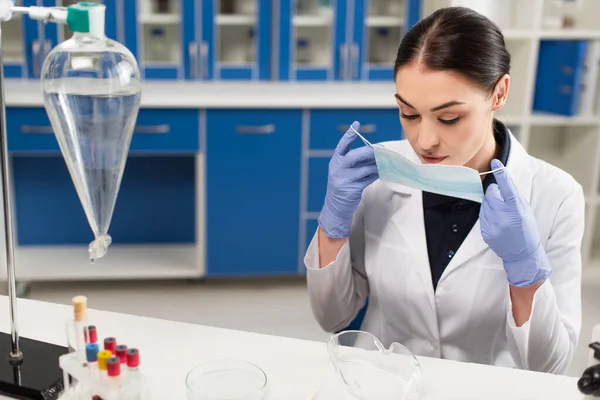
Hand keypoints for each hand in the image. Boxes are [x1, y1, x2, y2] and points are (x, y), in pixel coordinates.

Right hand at [318, 121, 378, 238]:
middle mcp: (338, 169)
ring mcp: (344, 179)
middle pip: (356, 155)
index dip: (349, 135)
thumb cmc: (342, 186)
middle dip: (370, 152)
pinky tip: (382, 172)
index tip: (355, 124)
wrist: (335, 207)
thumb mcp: (342, 171)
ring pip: (366, 168)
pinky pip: (369, 178)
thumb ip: (353, 162)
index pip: (341, 146)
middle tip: (381, 149)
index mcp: (335, 162)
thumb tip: (374, 152)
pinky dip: (376, 174)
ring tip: (386, 161)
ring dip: (377, 165)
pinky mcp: (352, 189)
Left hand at [479, 159, 550, 286]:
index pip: (507, 185)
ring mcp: (493, 224)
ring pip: (485, 204)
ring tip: (502, 214)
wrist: (522, 254)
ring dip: (491, 204)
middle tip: (502, 200)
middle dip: (494, 192)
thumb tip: (502, 183)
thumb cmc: (526, 230)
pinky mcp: (485, 231)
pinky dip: (488, 215)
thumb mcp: (525, 211)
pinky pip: (482, 216)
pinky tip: (498, 222)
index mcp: (517, 209)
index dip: (500, 172)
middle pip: (491, 193)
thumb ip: (514, 197)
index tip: (495, 162)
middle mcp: (504, 216)